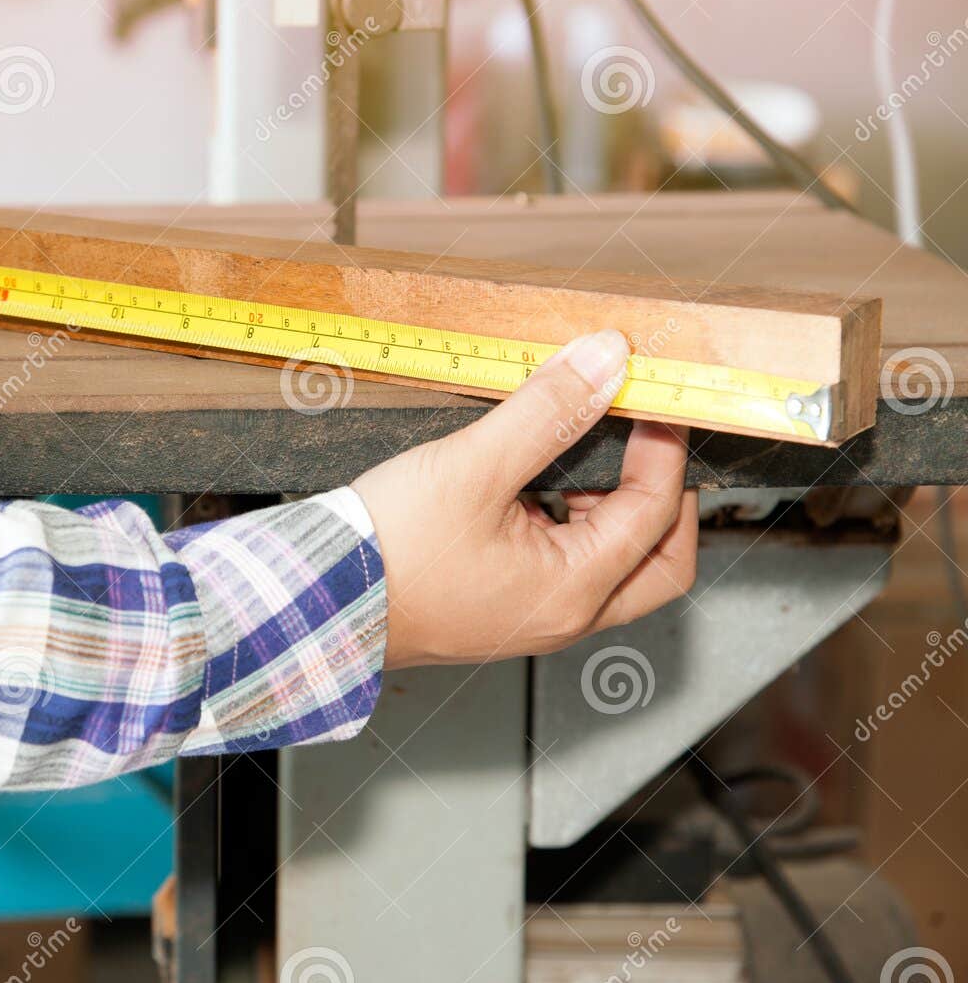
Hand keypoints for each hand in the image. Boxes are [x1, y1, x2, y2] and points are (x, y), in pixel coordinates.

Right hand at [353, 329, 698, 668]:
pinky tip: (532, 487)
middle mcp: (563, 617)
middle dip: (665, 499)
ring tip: (582, 455)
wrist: (317, 602)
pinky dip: (572, 526)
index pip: (656, 512)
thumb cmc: (388, 552)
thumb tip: (604, 362)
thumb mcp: (473, 466)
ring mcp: (533, 620)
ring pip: (615, 569)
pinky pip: (566, 571)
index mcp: (573, 590)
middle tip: (647, 443)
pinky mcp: (502, 610)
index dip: (663, 447)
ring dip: (616, 511)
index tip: (648, 400)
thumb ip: (548, 410)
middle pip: (659, 563)